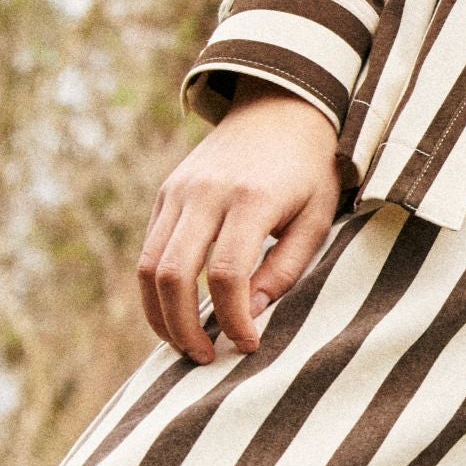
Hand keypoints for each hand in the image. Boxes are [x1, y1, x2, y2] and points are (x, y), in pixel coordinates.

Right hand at [138, 82, 341, 361]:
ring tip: (186, 344)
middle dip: (183, 328)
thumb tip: (252, 313)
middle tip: (206, 358)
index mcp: (251, 197)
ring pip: (148, 266)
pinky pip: (149, 249)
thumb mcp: (317, 217)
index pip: (227, 275)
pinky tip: (179, 312)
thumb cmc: (308, 170)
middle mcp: (205, 192)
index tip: (248, 345)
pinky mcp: (166, 193)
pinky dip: (156, 289)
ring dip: (160, 315)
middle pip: (172, 274)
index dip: (233, 319)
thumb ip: (285, 267)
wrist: (279, 108)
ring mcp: (179, 191)